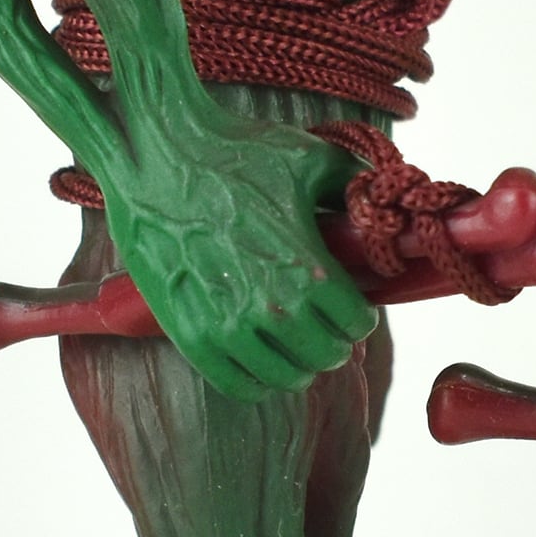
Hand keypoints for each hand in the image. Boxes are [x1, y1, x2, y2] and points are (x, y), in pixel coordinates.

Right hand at [102, 115, 376, 400]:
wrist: (159, 155)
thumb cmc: (233, 152)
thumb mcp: (310, 159)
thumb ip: (352, 186)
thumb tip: (376, 201)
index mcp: (310, 270)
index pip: (357, 324)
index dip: (360, 316)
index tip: (350, 307)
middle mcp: (274, 308)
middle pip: (327, 356)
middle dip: (334, 342)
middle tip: (325, 327)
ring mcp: (230, 327)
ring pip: (286, 377)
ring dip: (299, 366)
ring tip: (295, 348)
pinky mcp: (191, 334)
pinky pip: (237, 384)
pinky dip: (257, 382)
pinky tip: (260, 365)